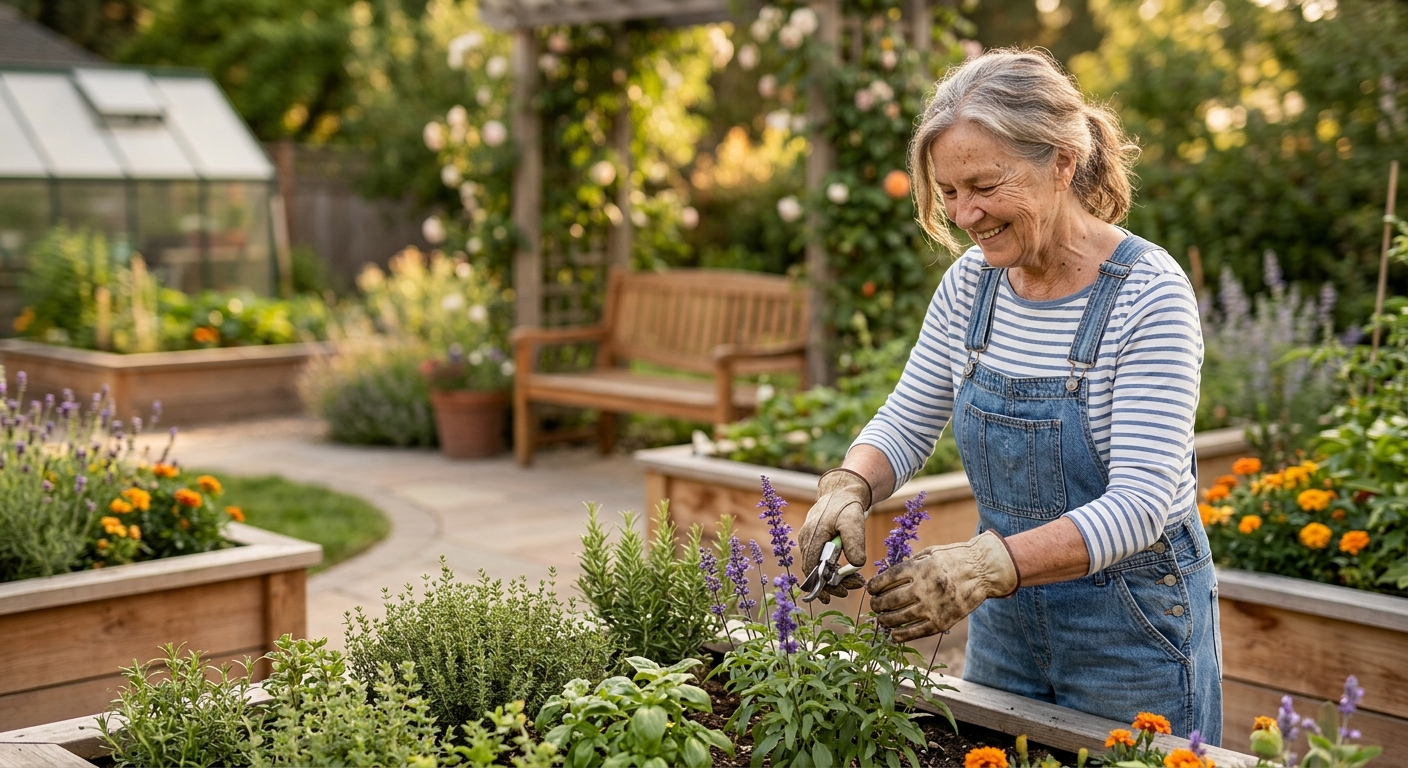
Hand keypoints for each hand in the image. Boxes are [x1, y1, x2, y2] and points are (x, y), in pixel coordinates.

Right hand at [797, 468, 870, 602]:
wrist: (842, 490)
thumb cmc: (847, 505)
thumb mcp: (853, 522)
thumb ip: (854, 542)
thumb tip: (857, 564)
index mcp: (812, 536)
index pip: (810, 568)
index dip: (819, 585)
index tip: (831, 596)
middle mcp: (806, 539)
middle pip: (813, 570)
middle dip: (830, 584)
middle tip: (849, 591)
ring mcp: (809, 539)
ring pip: (817, 566)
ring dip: (834, 578)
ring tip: (854, 583)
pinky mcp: (815, 540)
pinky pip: (820, 559)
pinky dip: (833, 568)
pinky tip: (848, 572)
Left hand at [867, 531, 1019, 641]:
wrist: (983, 571)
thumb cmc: (955, 559)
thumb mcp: (930, 553)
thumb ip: (909, 565)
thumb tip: (886, 578)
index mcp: (920, 568)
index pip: (887, 579)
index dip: (874, 586)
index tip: (871, 589)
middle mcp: (924, 588)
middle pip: (889, 600)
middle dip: (877, 605)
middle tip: (875, 605)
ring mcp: (933, 607)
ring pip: (899, 618)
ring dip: (885, 620)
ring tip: (881, 618)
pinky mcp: (942, 622)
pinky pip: (916, 632)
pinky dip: (901, 635)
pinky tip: (893, 635)